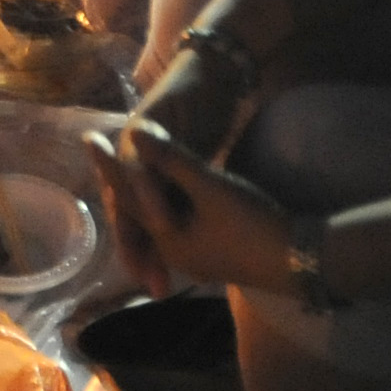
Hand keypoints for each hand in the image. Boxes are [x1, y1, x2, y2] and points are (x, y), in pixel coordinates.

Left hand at [94, 118, 297, 298]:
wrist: (301, 259)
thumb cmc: (251, 223)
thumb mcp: (210, 187)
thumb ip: (171, 161)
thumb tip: (135, 131)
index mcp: (165, 236)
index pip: (125, 194)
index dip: (108, 163)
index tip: (89, 136)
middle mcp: (174, 249)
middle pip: (137, 210)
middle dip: (118, 182)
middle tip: (96, 150)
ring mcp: (196, 254)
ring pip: (158, 216)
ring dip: (141, 193)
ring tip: (123, 172)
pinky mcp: (217, 250)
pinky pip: (178, 222)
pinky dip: (166, 203)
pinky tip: (171, 197)